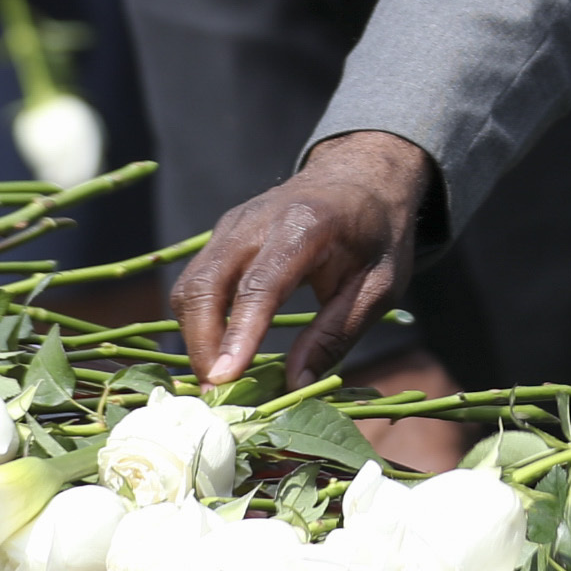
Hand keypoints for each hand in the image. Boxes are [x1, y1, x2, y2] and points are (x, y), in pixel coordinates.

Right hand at [174, 130, 436, 384]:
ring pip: (191, 284)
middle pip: (206, 285)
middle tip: (218, 395)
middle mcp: (257, 220)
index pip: (260, 285)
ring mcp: (233, 223)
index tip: (225, 379)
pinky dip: (198, 319)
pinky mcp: (222, 233)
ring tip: (218, 381)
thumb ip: (336, 334)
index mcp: (305, 225)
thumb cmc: (378, 234)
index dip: (239, 334)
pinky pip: (197, 280)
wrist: (362, 174)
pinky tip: (218, 351)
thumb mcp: (379, 286)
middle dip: (203, 344)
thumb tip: (294, 386)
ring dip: (195, 336)